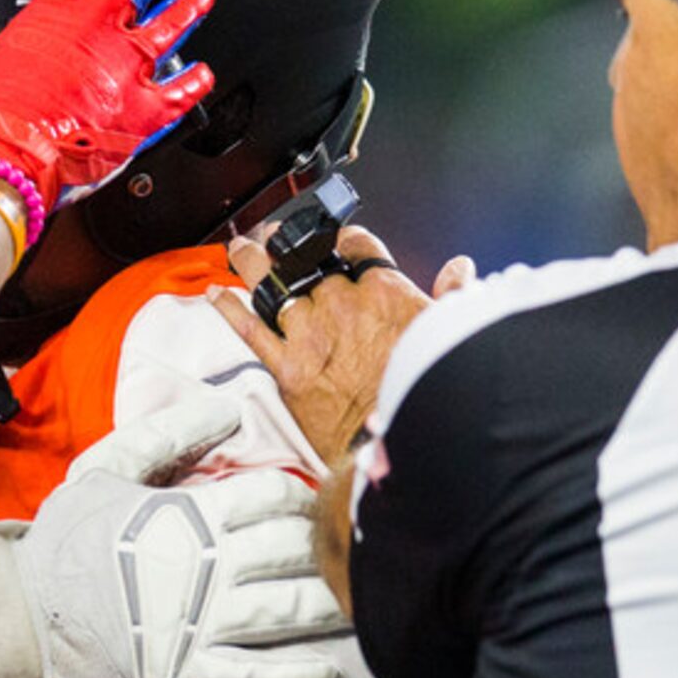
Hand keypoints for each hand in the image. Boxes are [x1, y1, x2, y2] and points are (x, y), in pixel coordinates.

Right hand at [0, 394, 346, 677]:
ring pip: (287, 611)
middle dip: (325, 547)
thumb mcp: (105, 470)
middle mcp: (204, 568)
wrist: (21, 616)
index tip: (310, 503)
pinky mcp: (188, 672)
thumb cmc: (63, 541)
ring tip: (357, 605)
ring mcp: (199, 623)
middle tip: (345, 550)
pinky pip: (256, 676)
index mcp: (188, 514)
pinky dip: (295, 674)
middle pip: (292, 550)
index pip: (272, 495)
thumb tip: (229, 408)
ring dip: (330, 608)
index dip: (300, 495)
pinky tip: (326, 669)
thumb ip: (168, 434)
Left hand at [211, 227, 474, 462]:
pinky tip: (217, 292)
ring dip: (253, 264)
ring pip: (274, 287)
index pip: (358, 247)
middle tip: (275, 238)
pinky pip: (250, 329)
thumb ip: (452, 296)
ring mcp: (311, 334)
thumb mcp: (450, 333)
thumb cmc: (425, 390)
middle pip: (309, 264)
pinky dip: (230, 309)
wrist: (400, 439)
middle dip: (291, 248)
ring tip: (241, 249)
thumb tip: (460, 269)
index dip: (342, 239)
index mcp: (385, 292)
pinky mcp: (287, 366)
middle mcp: (343, 305)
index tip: (334, 239)